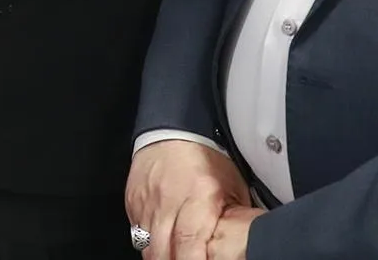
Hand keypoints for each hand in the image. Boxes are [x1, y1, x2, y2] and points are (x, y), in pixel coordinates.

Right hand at [125, 140, 252, 259]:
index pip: (189, 241)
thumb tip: (244, 243)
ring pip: (147, 245)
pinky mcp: (133, 202)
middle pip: (163, 249)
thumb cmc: (206, 157)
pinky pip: (137, 232)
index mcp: (200, 195)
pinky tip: (160, 246)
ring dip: (159, 258)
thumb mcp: (232, 186)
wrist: (171, 130)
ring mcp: (147, 202)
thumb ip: (234, 218)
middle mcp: (169, 201)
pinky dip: (148, 244)